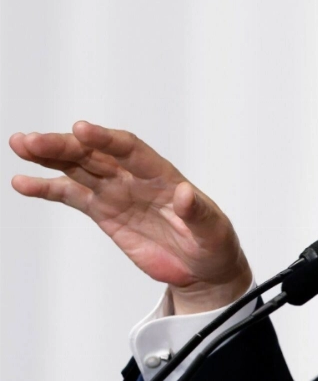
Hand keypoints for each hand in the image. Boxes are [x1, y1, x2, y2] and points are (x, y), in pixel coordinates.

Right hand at [9, 121, 251, 314]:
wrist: (203, 269)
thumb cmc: (213, 243)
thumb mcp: (213, 231)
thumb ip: (198, 212)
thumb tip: (186, 193)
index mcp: (163, 176)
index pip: (130, 150)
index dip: (105, 139)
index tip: (80, 129)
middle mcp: (136, 178)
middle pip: (96, 154)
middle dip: (64, 146)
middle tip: (32, 140)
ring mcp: (118, 193)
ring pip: (79, 167)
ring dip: (50, 156)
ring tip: (21, 145)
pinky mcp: (105, 212)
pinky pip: (72, 195)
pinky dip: (48, 188)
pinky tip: (23, 181)